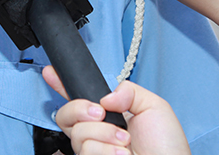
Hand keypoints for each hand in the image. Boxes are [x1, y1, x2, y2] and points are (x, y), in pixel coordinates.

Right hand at [43, 67, 189, 154]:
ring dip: (105, 134)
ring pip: (78, 133)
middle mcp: (97, 132)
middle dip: (79, 108)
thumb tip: (105, 97)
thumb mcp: (153, 106)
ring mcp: (94, 150)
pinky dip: (107, 150)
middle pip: (65, 114)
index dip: (61, 84)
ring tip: (124, 142)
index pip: (80, 97)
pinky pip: (86, 149)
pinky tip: (122, 154)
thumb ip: (128, 91)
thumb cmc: (167, 147)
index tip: (51, 73)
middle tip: (100, 114)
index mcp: (110, 114)